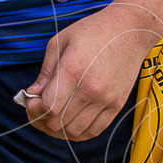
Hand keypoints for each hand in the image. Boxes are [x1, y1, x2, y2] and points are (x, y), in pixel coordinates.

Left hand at [23, 6, 155, 141]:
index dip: (34, 109)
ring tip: (54, 117)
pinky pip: (94, 131)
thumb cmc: (92, 32)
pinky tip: (71, 122)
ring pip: (75, 131)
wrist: (130, 30)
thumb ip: (45, 72)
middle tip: (39, 110)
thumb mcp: (60, 42)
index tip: (32, 101)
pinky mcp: (117, 105)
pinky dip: (79, 132)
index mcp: (73, 70)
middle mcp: (90, 88)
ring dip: (59, 129)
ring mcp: (105, 99)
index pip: (48, 106)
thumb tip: (32, 94)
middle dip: (42, 120)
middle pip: (59, 122)